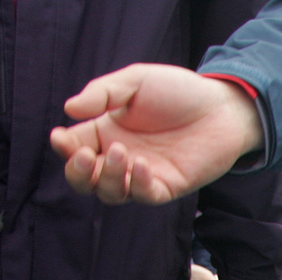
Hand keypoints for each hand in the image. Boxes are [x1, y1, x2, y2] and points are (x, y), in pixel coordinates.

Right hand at [50, 64, 262, 204]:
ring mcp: (142, 175)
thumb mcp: (135, 82)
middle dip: (78, 172)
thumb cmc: (178, 92)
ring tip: (122, 152)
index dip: (63, 147)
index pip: (73, 147)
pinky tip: (141, 164)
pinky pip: (144, 196)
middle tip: (86, 156)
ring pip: (110, 193)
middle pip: (85, 180)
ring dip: (108, 178)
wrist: (221, 107)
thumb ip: (103, 93)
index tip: (60, 137)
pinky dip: (137, 184)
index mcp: (105, 131)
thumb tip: (69, 108)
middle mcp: (120, 156)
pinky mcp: (167, 186)